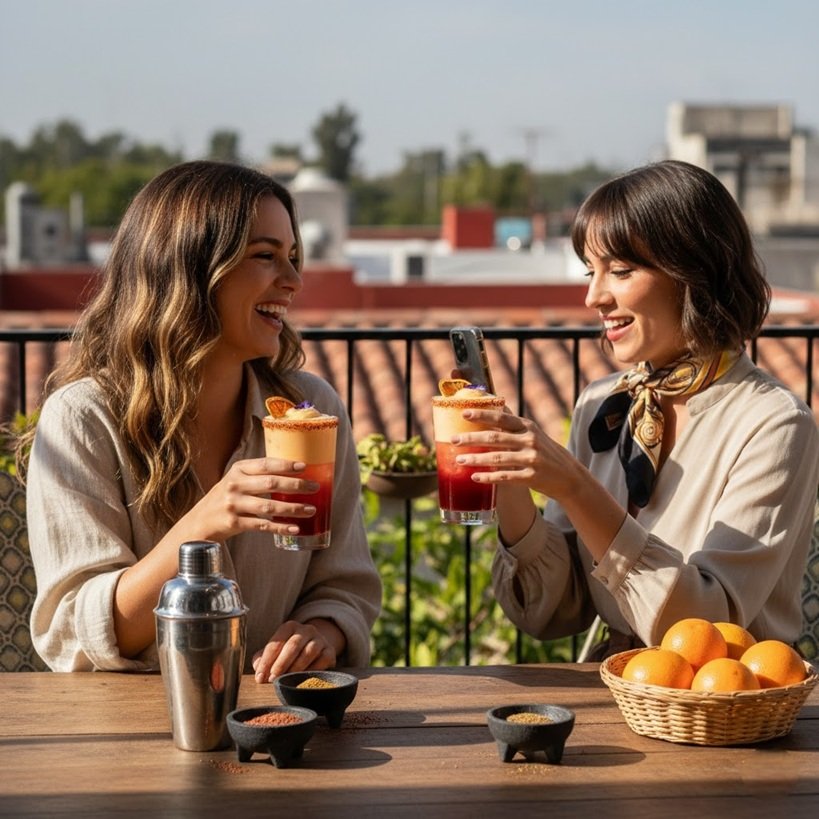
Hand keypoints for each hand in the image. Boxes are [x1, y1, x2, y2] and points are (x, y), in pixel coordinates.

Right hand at [183, 457, 318, 542]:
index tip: (304, 466)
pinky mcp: (234, 523)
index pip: (266, 464)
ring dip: (293, 508)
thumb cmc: (226, 497)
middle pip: (270, 484)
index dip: (286, 465)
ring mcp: (233, 504)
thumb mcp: (236, 479)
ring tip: (310, 509)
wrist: (200, 521)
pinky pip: (263, 525)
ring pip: (269, 506)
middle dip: (296, 485)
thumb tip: (294, 472)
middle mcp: (235, 485)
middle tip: (314, 487)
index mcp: (238, 470)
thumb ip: (258, 475)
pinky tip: (295, 528)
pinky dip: (280, 527)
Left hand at [251, 618, 343, 681]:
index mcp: (290, 627)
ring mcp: (320, 639)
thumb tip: (258, 668)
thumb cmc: (290, 653)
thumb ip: (263, 659)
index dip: (267, 660)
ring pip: (308, 652)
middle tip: (272, 679)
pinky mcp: (330, 651)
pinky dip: (312, 670)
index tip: (260, 677)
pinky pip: (322, 660)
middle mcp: (306, 629)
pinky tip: (303, 679)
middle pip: (293, 645)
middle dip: (281, 664)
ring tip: (286, 680)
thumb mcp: (276, 652)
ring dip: (296, 668)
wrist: (316, 649)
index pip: (277, 642)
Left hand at [451, 407, 580, 500]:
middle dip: (471, 438)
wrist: (569, 476)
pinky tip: (475, 477)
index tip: (463, 413)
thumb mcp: (532, 433)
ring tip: (459, 460)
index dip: (482, 414)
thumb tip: (492, 403)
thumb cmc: (545, 451)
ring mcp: (531, 459)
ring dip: (476, 459)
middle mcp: (530, 440)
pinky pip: (505, 477)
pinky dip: (489, 477)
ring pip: (497, 458)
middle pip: (495, 437)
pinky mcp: (531, 477)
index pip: (502, 417)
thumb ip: (512, 423)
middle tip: (453, 440)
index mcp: (527, 427)